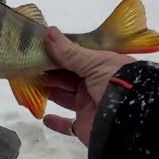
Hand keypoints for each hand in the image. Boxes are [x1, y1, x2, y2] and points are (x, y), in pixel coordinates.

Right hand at [42, 26, 135, 145]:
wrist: (131, 120)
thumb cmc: (115, 83)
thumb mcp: (94, 62)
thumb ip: (68, 51)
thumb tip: (47, 32)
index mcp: (101, 67)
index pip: (77, 58)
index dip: (59, 54)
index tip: (39, 48)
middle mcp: (95, 85)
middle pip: (67, 77)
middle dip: (50, 72)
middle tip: (28, 64)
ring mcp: (90, 106)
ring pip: (64, 97)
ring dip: (49, 91)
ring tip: (30, 82)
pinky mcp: (85, 126)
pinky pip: (68, 126)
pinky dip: (57, 123)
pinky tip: (44, 116)